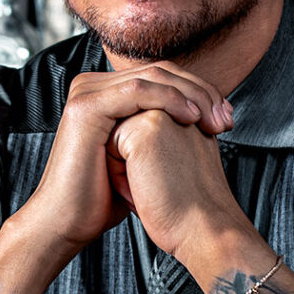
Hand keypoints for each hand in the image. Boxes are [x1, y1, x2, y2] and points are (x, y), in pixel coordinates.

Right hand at [12, 64, 234, 264]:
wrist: (67, 223)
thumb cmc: (102, 198)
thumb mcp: (137, 157)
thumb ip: (156, 132)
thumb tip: (197, 121)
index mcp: (104, 92)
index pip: (160, 75)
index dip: (199, 91)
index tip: (226, 118)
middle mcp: (92, 86)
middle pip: (159, 70)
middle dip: (201, 91)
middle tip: (226, 119)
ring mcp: (86, 93)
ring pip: (153, 76)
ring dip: (192, 95)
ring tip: (213, 120)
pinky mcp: (86, 107)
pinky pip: (138, 91)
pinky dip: (171, 100)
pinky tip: (191, 117)